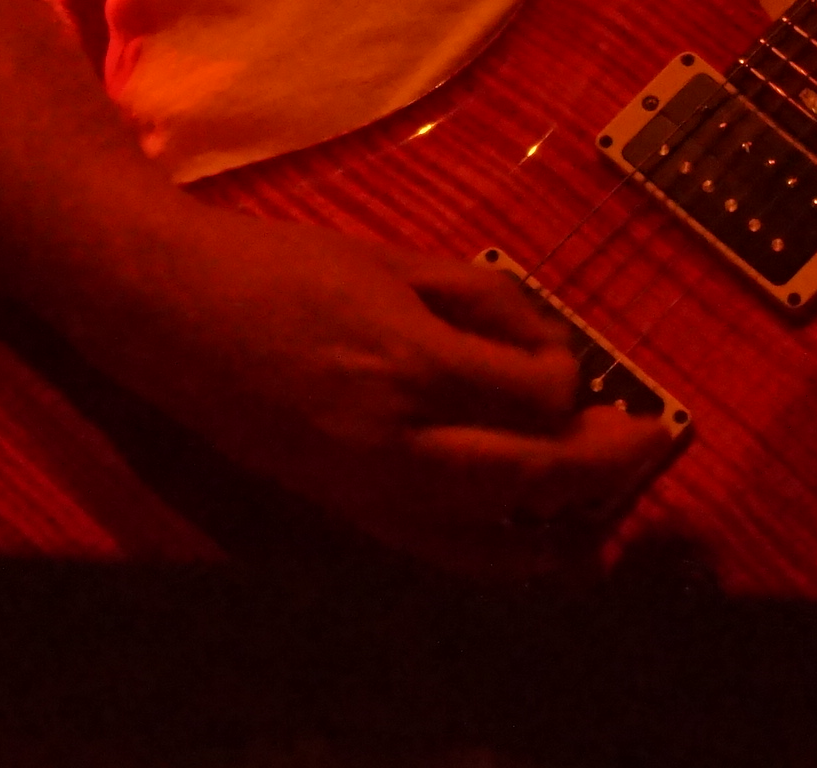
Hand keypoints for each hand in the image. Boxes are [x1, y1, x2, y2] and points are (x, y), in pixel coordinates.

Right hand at [73, 208, 675, 579]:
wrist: (168, 308)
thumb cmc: (282, 266)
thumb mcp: (395, 260)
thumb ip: (482, 302)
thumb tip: (552, 351)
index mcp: (410, 359)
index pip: (537, 395)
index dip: (576, 382)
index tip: (584, 370)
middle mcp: (393, 438)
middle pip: (531, 477)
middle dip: (603, 467)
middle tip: (648, 443)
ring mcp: (363, 485)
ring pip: (490, 535)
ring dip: (561, 525)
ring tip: (606, 507)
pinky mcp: (341, 508)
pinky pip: (438, 550)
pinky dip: (499, 556)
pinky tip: (537, 547)